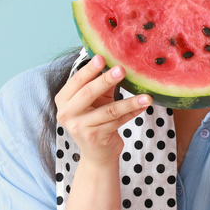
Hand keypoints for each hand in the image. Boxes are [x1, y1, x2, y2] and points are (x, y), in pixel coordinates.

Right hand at [53, 53, 151, 167]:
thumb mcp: (95, 100)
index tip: (102, 57)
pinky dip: (133, 113)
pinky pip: (118, 121)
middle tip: (122, 69)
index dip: (89, 69)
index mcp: (63, 100)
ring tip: (146, 96)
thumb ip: (102, 83)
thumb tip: (115, 59)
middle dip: (106, 80)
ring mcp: (80, 127)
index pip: (76, 82)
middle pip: (88, 93)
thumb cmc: (95, 119)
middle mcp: (66, 114)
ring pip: (109, 110)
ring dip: (130, 102)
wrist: (97, 152)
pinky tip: (144, 105)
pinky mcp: (95, 137)